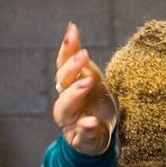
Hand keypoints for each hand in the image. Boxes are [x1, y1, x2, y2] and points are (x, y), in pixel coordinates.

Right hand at [53, 22, 115, 155]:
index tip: (72, 32)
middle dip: (71, 68)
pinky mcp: (80, 138)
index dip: (67, 48)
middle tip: (83, 56)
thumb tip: (71, 28)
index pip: (63, 63)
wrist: (102, 136)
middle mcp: (65, 100)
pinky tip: (91, 123)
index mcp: (69, 84)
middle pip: (62, 82)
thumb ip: (83, 61)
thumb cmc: (97, 104)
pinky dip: (86, 128)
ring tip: (87, 84)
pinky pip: (82, 133)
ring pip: (65, 106)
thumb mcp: (94, 80)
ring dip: (75, 94)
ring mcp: (70, 120)